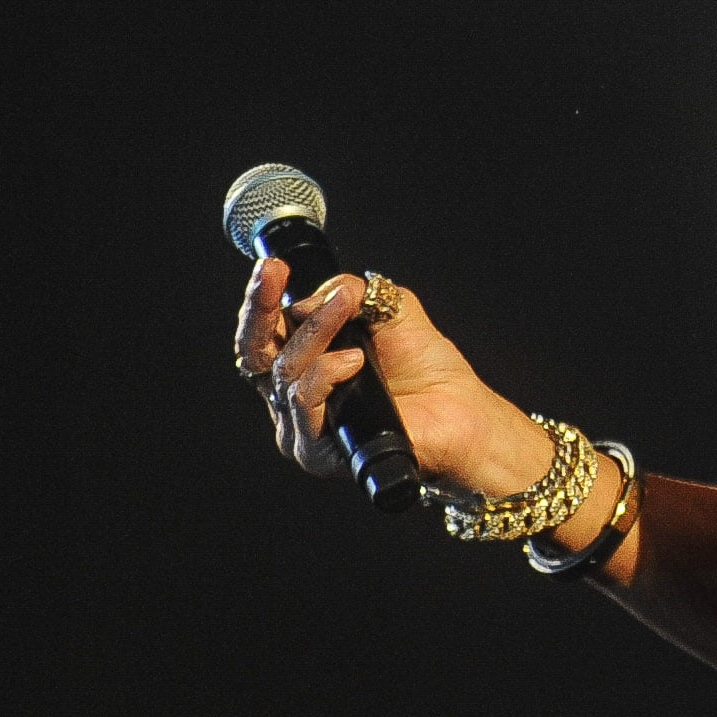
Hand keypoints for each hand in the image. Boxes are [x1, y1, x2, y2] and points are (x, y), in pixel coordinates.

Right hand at [231, 259, 553, 498]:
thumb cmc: (425, 368)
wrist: (461, 412)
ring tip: (343, 307)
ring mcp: (303, 426)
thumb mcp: (389, 311)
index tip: (270, 266)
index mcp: (304, 364)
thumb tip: (309, 300)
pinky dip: (326, 372)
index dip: (261, 299)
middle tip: (271, 273)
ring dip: (315, 330)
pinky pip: (305, 402)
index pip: (265, 333)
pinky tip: (354, 359)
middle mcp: (294, 397)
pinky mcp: (319, 450)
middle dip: (260, 308)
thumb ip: (350, 293)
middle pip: (256, 353)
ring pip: (286, 371)